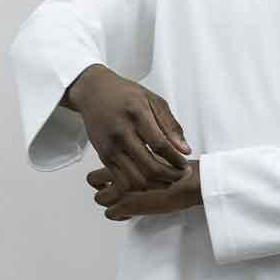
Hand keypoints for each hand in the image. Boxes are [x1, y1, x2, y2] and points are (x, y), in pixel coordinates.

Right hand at [66, 67, 191, 191]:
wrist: (93, 92)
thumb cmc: (126, 95)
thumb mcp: (153, 100)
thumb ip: (171, 126)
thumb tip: (185, 151)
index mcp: (137, 115)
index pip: (160, 146)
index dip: (176, 161)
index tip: (186, 165)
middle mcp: (121, 133)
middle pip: (150, 167)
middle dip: (171, 176)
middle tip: (180, 176)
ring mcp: (110, 147)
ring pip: (136, 180)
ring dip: (156, 185)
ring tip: (167, 181)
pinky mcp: (103, 157)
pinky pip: (122, 182)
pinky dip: (139, 187)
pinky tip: (150, 180)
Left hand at [85, 158, 201, 220]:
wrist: (191, 180)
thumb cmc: (179, 168)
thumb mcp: (159, 155)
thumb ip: (142, 158)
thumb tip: (135, 163)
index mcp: (126, 156)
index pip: (101, 164)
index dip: (105, 175)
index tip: (116, 180)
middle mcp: (119, 171)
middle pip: (93, 180)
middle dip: (102, 187)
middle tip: (116, 192)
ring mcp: (122, 188)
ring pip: (100, 198)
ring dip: (110, 202)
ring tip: (126, 203)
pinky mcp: (128, 205)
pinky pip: (111, 213)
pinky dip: (119, 215)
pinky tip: (131, 213)